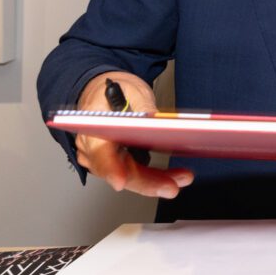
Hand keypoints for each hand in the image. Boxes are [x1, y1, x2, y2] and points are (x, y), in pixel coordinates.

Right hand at [75, 72, 193, 197]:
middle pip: (120, 171)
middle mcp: (93, 148)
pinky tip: (172, 176)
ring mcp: (103, 158)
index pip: (100, 152)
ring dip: (155, 180)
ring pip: (129, 176)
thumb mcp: (133, 91)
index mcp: (93, 128)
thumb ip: (144, 109)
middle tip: (173, 185)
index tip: (120, 181)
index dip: (111, 168)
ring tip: (182, 178)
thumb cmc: (115, 89)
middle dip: (148, 182)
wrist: (103, 89)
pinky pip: (133, 172)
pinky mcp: (115, 161)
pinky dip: (152, 176)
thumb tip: (159, 124)